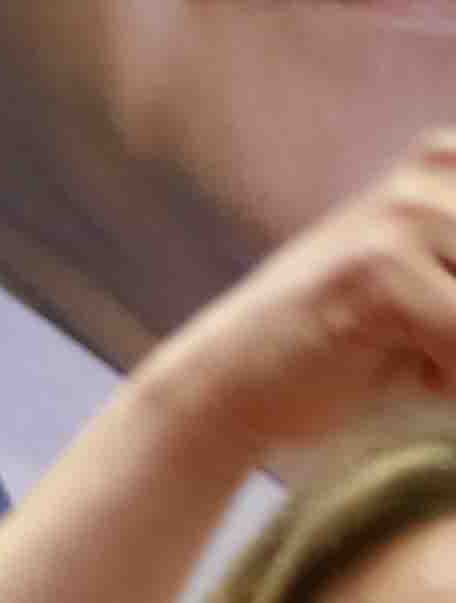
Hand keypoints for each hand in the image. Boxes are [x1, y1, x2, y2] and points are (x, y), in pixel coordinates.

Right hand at [139, 136, 455, 465]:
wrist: (225, 388)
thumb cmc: (348, 351)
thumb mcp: (445, 295)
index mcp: (453, 159)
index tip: (449, 322)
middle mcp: (438, 166)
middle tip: (441, 356)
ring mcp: (406, 212)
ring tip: (440, 369)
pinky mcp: (379, 270)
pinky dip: (455, 376)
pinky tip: (422, 381)